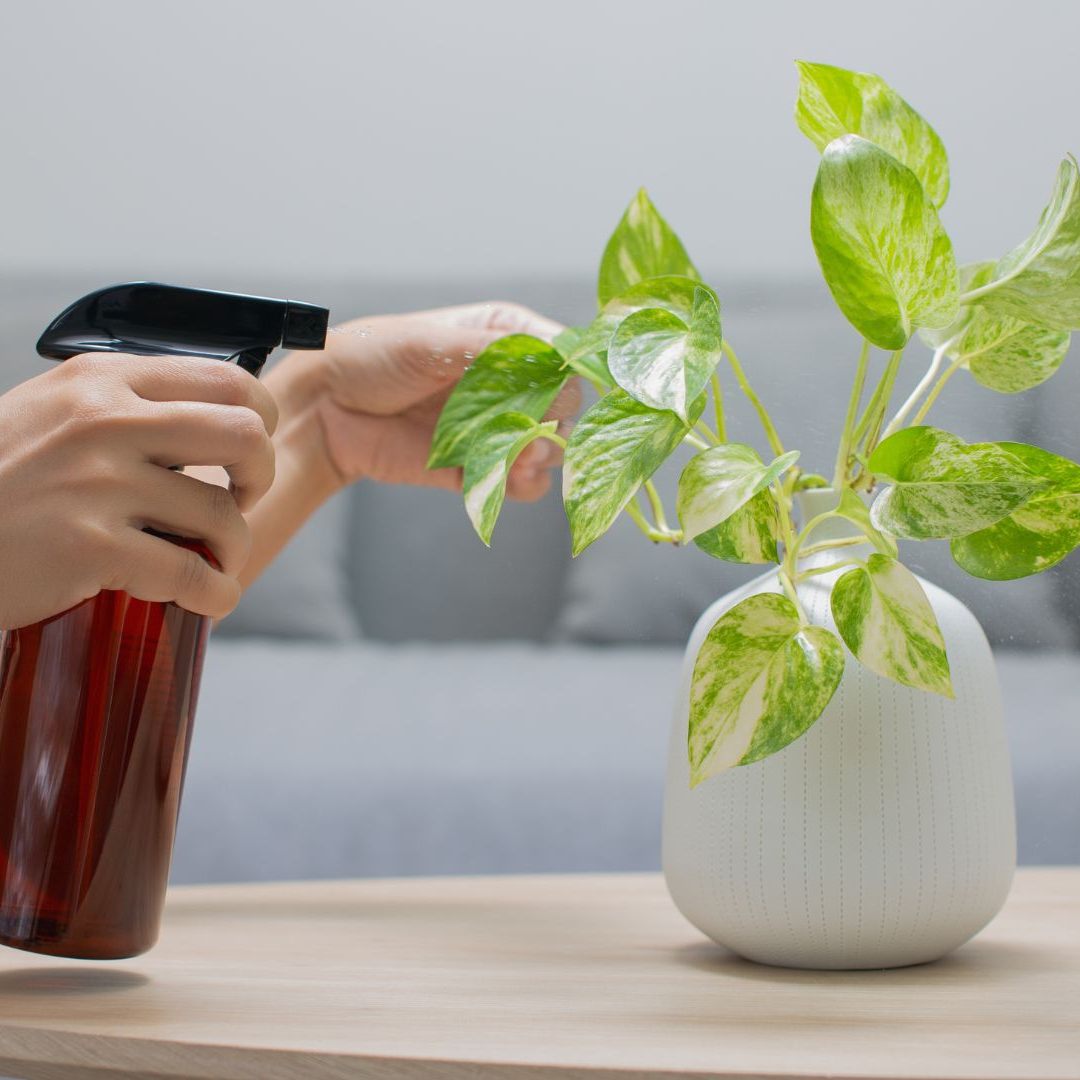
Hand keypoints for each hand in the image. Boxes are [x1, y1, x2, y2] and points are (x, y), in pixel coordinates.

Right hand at [0, 355, 277, 628]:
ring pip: (222, 515)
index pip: (228, 379)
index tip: (247, 451)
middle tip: (242, 500)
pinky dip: (215, 594)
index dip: (259, 419)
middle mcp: (104, 422)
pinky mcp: (89, 547)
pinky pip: (190, 574)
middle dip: (260, 476)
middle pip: (244, 436)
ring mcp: (97, 484)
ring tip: (214, 561)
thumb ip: (122, 407)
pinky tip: (208, 600)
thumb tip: (206, 420)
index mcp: (102, 381)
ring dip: (232, 548)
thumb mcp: (51, 412)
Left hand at [269, 301, 579, 500]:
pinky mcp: (479, 466)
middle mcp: (508, 382)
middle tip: (532, 435)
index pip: (560, 355)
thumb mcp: (429, 342)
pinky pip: (521, 483)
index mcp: (503, 337)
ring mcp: (495, 426)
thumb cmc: (371, 357)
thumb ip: (492, 354)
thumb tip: (552, 362)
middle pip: (563, 406)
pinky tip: (507, 480)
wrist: (325, 410)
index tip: (553, 392)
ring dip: (541, 457)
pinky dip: (521, 485)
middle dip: (553, 423)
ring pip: (549, 448)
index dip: (565, 374)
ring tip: (519, 460)